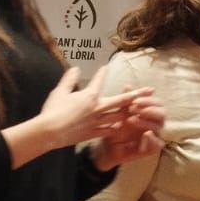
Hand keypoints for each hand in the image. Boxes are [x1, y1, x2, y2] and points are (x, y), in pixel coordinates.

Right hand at [6, 66, 154, 167]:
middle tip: (150, 91)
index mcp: (90, 96)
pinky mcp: (94, 133)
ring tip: (141, 109)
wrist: (49, 132)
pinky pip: (111, 130)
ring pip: (120, 116)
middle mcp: (98, 108)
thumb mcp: (59, 91)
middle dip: (137, 95)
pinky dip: (117, 127)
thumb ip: (69, 79)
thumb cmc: (53, 110)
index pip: (99, 81)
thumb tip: (75, 68)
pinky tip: (122, 126)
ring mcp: (98, 122)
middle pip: (122, 100)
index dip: (102, 73)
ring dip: (131, 112)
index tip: (106, 67)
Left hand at [88, 90, 165, 170]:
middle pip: (162, 113)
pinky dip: (153, 139)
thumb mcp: (119, 114)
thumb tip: (128, 86)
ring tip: (131, 119)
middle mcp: (155, 124)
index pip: (157, 103)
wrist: (107, 148)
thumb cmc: (116, 130)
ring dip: (146, 121)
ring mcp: (155, 137)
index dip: (149, 100)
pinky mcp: (152, 150)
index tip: (136, 100)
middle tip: (135, 108)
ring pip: (159, 127)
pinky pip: (158, 144)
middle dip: (150, 109)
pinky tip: (146, 134)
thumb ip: (126, 102)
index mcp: (150, 114)